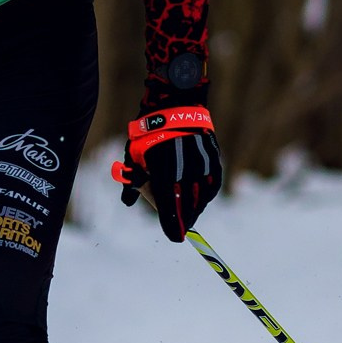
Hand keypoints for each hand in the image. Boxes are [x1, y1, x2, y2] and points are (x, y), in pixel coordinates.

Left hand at [115, 93, 222, 243]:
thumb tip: (128, 203)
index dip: (172, 226)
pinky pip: (213, 184)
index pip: (169, 209)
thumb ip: (132, 182)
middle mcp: (185, 172)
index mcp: (164, 174)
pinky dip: (207, 195)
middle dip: (184, 220)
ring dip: (196, 209)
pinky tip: (202, 199)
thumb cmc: (148, 133)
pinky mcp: (213, 159)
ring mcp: (202, 166)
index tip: (175, 238)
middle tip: (181, 228)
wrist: (174, 104)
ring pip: (202, 198)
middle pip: (188, 207)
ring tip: (190, 215)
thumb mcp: (133, 156)